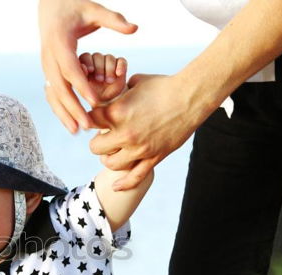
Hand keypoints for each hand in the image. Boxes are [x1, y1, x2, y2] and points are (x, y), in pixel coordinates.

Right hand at [39, 0, 136, 132]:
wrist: (51, 4)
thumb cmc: (74, 6)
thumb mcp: (93, 9)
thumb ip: (114, 20)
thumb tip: (134, 28)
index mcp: (60, 42)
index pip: (72, 70)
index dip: (84, 88)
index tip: (96, 102)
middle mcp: (49, 57)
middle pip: (60, 88)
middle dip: (73, 109)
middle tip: (86, 126)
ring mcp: (46, 65)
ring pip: (53, 95)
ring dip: (63, 114)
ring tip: (76, 131)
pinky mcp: (47, 70)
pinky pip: (52, 94)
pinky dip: (60, 109)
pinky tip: (70, 123)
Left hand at [79, 52, 126, 103]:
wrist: (109, 103)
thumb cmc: (95, 98)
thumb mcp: (86, 91)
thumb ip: (82, 80)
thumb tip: (82, 67)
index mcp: (86, 66)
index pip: (85, 57)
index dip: (87, 62)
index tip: (90, 71)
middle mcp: (97, 62)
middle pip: (97, 56)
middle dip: (99, 68)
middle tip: (100, 79)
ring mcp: (109, 62)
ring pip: (109, 58)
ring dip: (109, 68)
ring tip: (109, 81)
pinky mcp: (120, 65)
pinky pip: (121, 61)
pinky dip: (121, 66)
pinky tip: (119, 74)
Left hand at [89, 73, 211, 190]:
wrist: (191, 97)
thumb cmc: (164, 86)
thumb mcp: (135, 82)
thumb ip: (119, 90)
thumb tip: (112, 92)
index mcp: (117, 112)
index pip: (89, 121)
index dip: (91, 120)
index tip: (96, 119)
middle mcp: (126, 133)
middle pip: (95, 147)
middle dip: (98, 141)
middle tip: (104, 137)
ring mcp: (140, 148)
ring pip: (110, 164)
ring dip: (108, 159)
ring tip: (112, 152)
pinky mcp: (154, 157)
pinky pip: (134, 177)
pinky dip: (123, 184)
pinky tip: (115, 186)